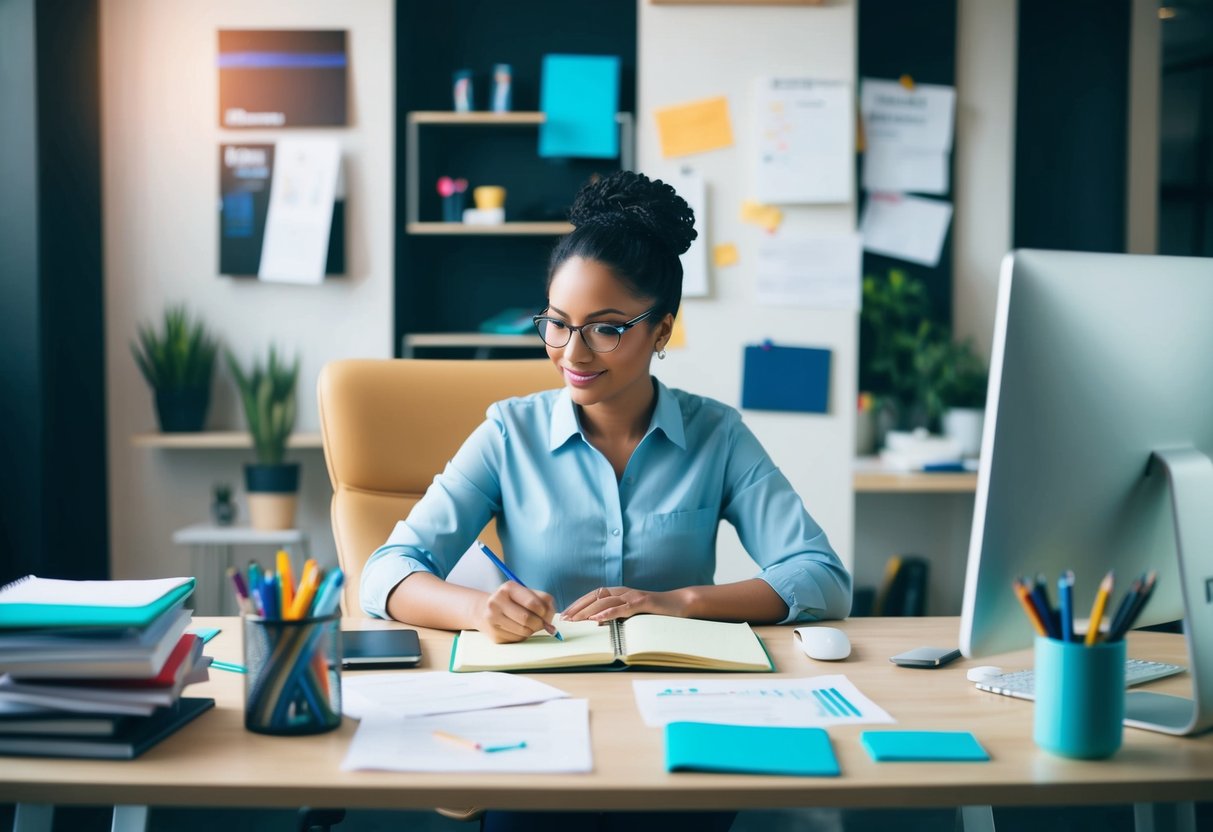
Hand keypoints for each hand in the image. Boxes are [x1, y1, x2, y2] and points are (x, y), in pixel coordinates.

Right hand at [473, 582, 557, 643]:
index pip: (532, 603)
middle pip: (527, 619)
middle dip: (539, 623)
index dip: (544, 611)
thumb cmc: (513, 601)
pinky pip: (518, 639)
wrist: (485, 610)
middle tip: (541, 623)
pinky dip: (523, 636)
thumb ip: (544, 603)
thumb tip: (551, 625)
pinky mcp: (494, 634)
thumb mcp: (527, 594)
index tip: (544, 613)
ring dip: (532, 630)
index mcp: (508, 588)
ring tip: (529, 625)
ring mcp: (492, 619)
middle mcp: (497, 602)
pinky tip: (518, 629)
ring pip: (524, 631)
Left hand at [562, 586, 690, 622]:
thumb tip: (597, 623)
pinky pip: (622, 608)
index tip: (566, 614)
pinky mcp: (642, 602)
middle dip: (578, 607)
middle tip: (565, 618)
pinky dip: (608, 613)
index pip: (593, 596)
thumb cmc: (655, 611)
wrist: (679, 604)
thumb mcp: (632, 614)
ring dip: (588, 611)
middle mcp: (623, 591)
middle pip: (595, 596)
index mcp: (619, 593)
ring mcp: (632, 595)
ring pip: (605, 601)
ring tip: (576, 620)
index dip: (578, 604)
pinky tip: (597, 619)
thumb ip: (616, 616)